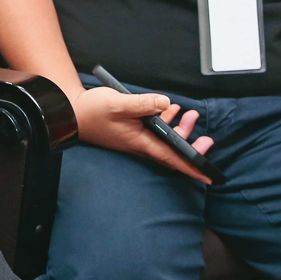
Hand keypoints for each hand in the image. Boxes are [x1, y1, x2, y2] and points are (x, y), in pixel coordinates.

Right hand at [72, 87, 215, 185]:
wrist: (72, 113)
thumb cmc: (92, 111)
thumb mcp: (119, 104)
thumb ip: (144, 104)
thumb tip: (166, 103)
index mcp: (140, 142)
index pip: (171, 158)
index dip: (191, 167)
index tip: (208, 176)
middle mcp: (140, 144)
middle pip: (172, 150)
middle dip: (192, 146)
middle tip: (208, 140)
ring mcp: (136, 138)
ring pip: (165, 139)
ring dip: (180, 129)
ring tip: (191, 115)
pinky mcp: (132, 131)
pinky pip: (155, 130)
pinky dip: (166, 121)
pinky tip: (171, 109)